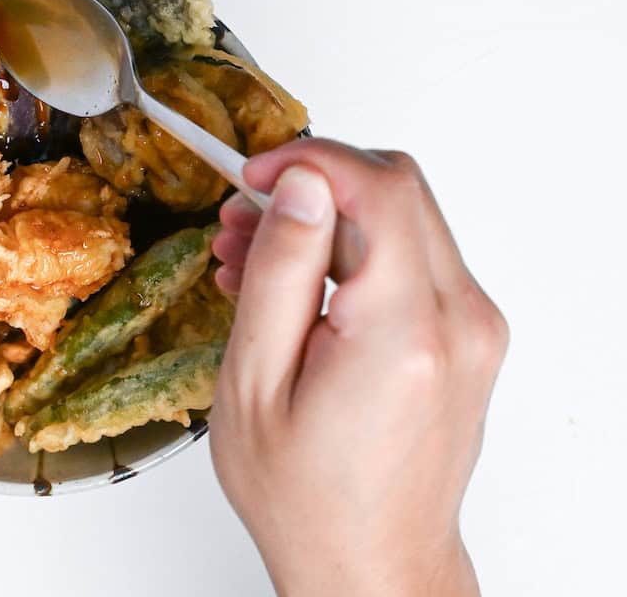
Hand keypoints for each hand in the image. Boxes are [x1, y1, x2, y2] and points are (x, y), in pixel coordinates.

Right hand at [208, 139, 506, 596]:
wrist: (372, 562)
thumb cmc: (307, 497)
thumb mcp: (256, 383)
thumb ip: (281, 274)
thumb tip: (299, 185)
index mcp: (404, 331)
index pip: (377, 186)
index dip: (308, 160)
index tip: (255, 177)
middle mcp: (460, 321)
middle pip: (396, 189)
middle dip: (311, 186)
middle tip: (242, 221)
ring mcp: (474, 328)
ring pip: (403, 219)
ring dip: (326, 220)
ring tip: (252, 261)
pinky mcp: (469, 335)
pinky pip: (412, 259)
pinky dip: (352, 254)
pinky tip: (295, 288)